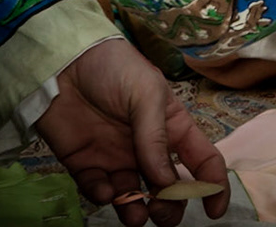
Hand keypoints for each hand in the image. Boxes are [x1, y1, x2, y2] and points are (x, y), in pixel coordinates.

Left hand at [35, 37, 229, 225]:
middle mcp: (148, 149)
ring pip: (134, 198)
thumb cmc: (114, 69)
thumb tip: (166, 183)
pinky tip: (105, 190)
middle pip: (168, 188)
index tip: (213, 211)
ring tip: (136, 216)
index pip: (201, 161)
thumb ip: (156, 139)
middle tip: (162, 211)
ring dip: (138, 212)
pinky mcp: (86, 166)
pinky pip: (98, 191)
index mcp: (173, 128)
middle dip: (170, 206)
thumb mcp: (146, 93)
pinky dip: (104, 197)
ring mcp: (117, 159)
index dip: (212, 186)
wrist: (62, 63)